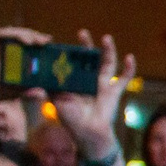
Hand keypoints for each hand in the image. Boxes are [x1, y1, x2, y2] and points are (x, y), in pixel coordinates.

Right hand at [0, 25, 52, 113]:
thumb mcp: (10, 93)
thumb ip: (25, 92)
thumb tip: (42, 93)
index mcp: (10, 57)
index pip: (27, 47)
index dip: (39, 45)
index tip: (52, 46)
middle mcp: (1, 48)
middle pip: (21, 38)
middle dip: (34, 37)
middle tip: (46, 41)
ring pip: (11, 34)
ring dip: (24, 35)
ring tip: (35, 40)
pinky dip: (10, 35)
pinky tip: (20, 39)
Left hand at [52, 30, 133, 162]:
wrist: (88, 133)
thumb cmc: (71, 119)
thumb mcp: (56, 100)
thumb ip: (49, 87)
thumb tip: (35, 77)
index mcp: (75, 80)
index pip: (72, 62)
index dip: (69, 52)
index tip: (64, 42)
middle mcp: (89, 79)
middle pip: (89, 58)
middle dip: (86, 45)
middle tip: (82, 32)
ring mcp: (102, 84)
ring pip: (108, 63)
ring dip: (108, 50)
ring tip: (106, 38)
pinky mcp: (114, 91)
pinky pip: (124, 78)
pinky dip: (129, 69)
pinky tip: (130, 57)